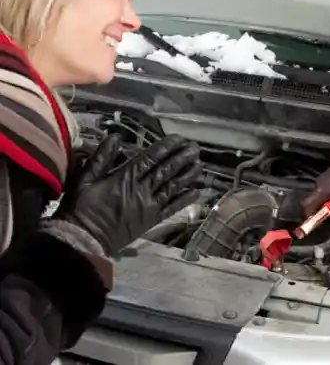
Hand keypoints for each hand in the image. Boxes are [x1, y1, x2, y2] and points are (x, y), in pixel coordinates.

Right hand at [53, 133, 203, 256]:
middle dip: (181, 158)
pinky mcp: (151, 221)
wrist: (82, 240)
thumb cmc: (80, 208)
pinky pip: (171, 208)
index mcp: (125, 178)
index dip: (166, 147)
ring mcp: (149, 206)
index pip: (150, 159)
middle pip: (166, 171)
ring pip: (172, 187)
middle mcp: (141, 190)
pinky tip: (197, 191)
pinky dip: (185, 200)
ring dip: (187, 175)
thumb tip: (115, 136)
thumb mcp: (85, 179)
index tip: (179, 139)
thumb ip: (101, 157)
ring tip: (200, 165)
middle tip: (196, 148)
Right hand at [301, 145, 329, 227]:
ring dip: (328, 204)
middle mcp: (317, 185)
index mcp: (319, 192)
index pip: (305, 207)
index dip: (309, 218)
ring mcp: (323, 179)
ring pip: (321, 196)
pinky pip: (327, 190)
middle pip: (312, 203)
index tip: (317, 224)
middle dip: (321, 212)